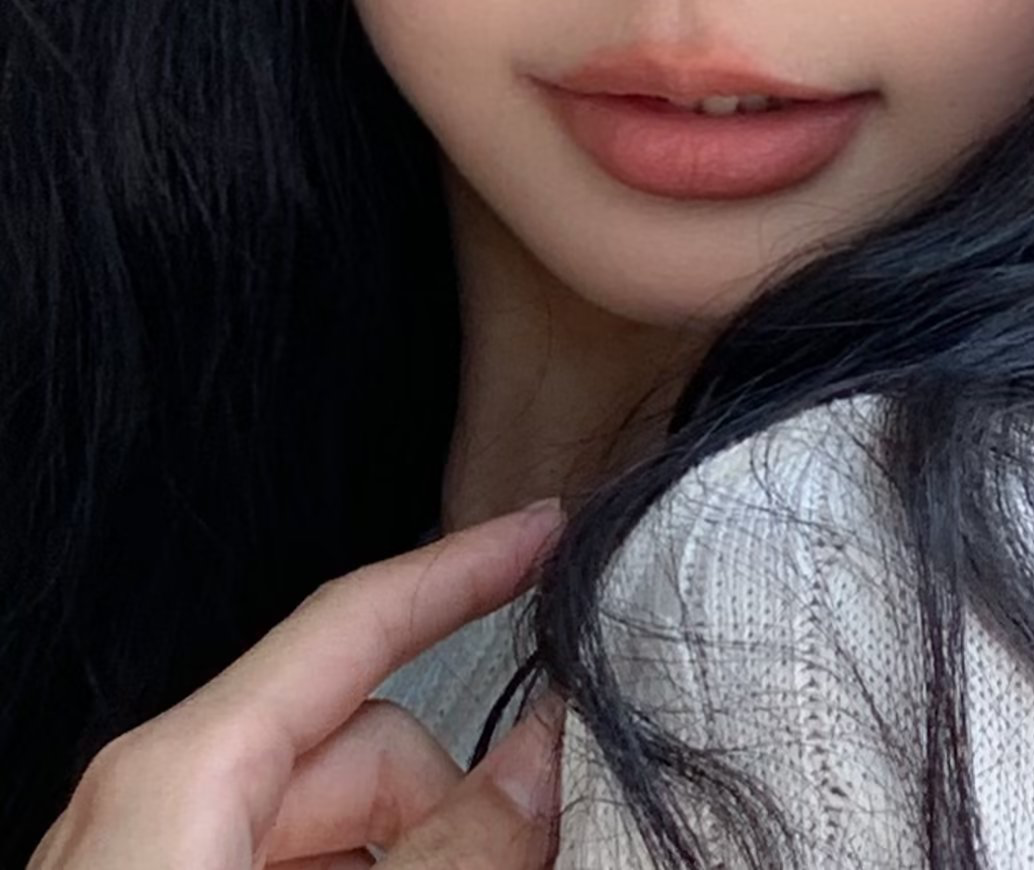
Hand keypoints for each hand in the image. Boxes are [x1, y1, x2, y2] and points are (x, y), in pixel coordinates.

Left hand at [28, 502, 569, 869]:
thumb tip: (541, 757)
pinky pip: (287, 861)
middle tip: (527, 849)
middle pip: (364, 740)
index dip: (462, 566)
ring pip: (338, 817)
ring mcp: (156, 857)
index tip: (543, 529)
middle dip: (452, 792)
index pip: (354, 618)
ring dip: (412, 849)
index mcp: (183, 770)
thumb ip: (448, 844)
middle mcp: (162, 798)